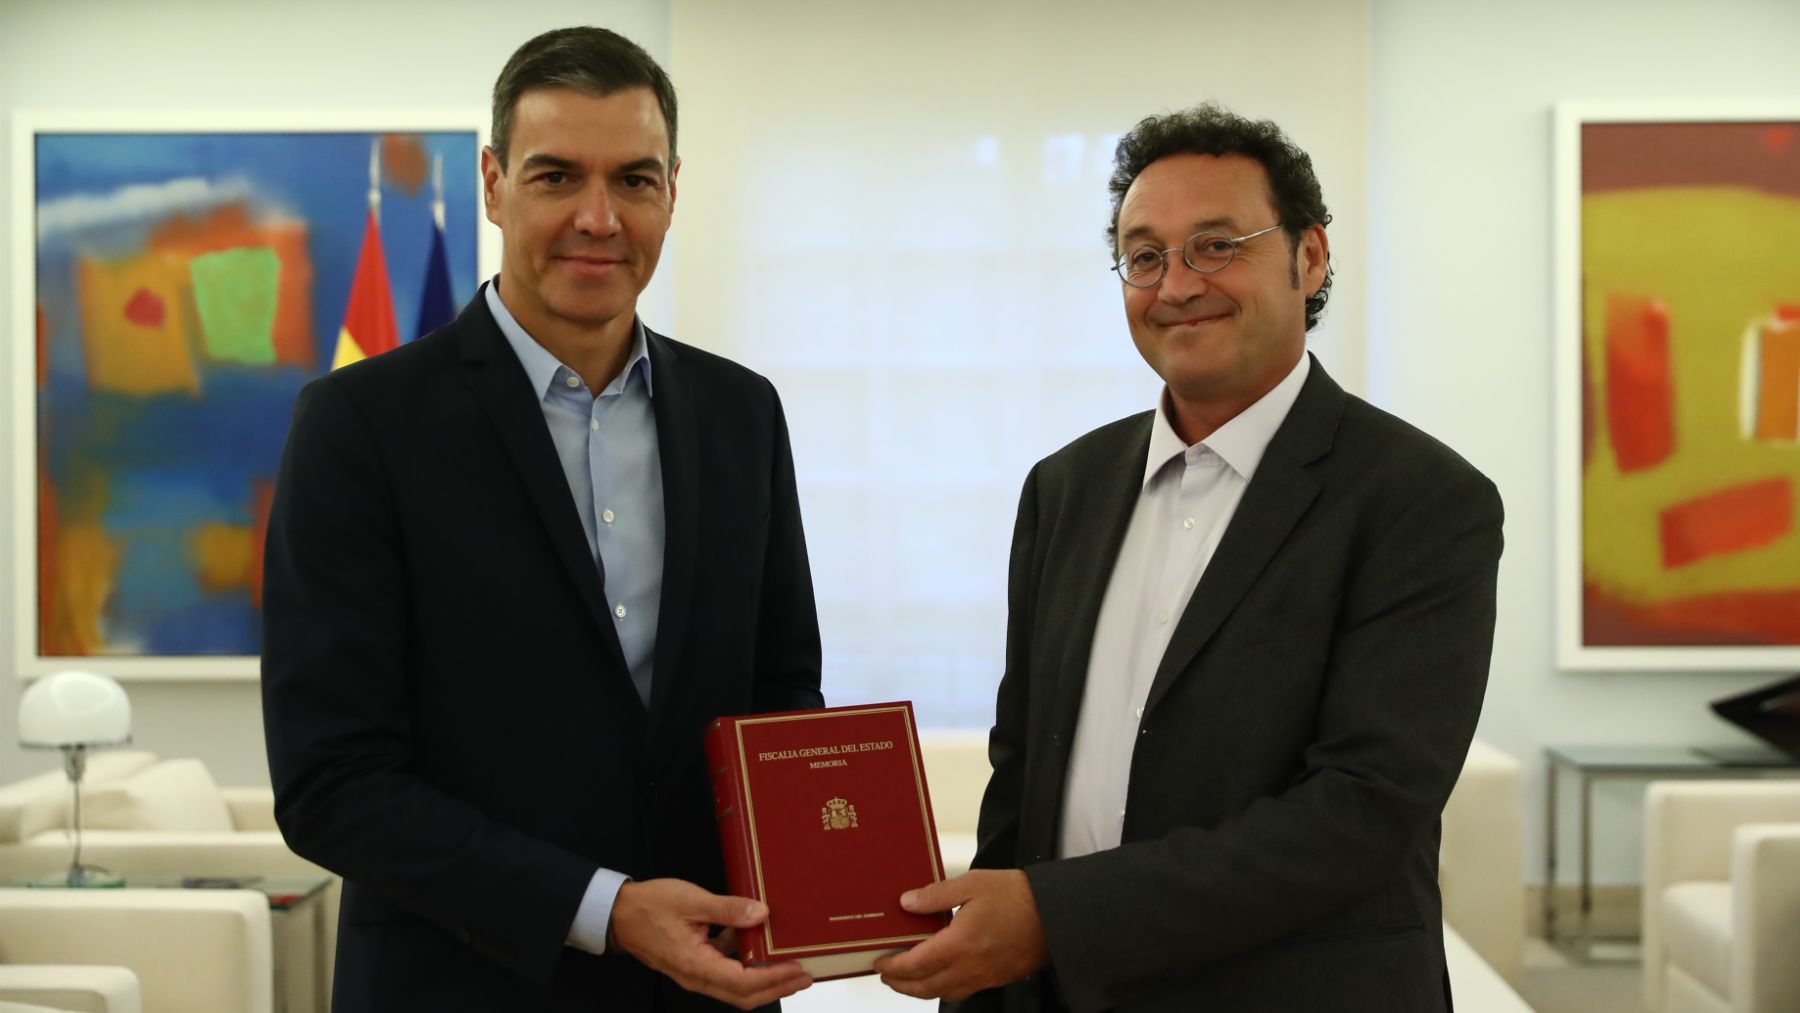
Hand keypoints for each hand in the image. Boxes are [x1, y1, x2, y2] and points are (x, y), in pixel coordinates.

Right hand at [610, 879, 811, 1008]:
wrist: (618, 914)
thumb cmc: (649, 907)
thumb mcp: (691, 901)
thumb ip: (728, 909)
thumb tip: (761, 914)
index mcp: (695, 965)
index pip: (743, 982)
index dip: (774, 978)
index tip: (797, 969)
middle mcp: (697, 977)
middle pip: (744, 995)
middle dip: (777, 987)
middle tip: (805, 976)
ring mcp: (695, 973)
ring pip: (736, 987)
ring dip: (765, 979)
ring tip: (790, 964)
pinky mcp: (695, 965)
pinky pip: (725, 972)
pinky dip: (746, 965)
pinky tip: (758, 945)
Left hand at [873, 869, 1049, 1000]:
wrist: (1055, 914)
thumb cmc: (1018, 896)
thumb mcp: (972, 884)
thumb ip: (935, 896)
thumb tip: (906, 903)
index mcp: (959, 944)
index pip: (914, 965)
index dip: (892, 966)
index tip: (879, 961)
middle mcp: (969, 968)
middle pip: (924, 987)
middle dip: (900, 984)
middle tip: (886, 974)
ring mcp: (983, 977)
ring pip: (942, 993)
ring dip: (919, 989)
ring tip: (908, 978)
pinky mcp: (996, 979)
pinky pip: (961, 992)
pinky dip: (942, 989)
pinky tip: (940, 976)